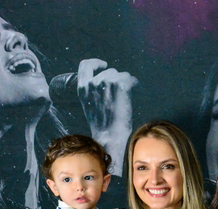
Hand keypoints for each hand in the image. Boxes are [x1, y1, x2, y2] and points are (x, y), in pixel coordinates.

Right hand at [77, 59, 136, 176]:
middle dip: (116, 80)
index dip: (96, 63)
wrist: (110, 136)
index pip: (85, 65)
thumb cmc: (102, 125)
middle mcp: (93, 83)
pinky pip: (131, 79)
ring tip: (126, 97)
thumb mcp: (89, 104)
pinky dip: (135, 84)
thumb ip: (91, 90)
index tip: (104, 65)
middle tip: (120, 94)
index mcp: (82, 87)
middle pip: (109, 71)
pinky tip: (135, 93)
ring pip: (121, 75)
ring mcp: (106, 83)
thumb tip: (102, 81)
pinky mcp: (120, 85)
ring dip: (125, 83)